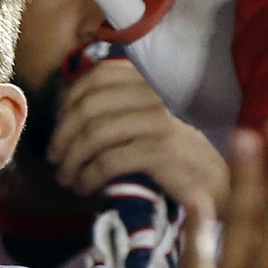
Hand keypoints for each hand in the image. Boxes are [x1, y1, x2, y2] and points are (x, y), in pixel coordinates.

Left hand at [47, 60, 228, 209]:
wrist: (213, 179)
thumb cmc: (167, 151)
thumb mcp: (139, 120)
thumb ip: (110, 108)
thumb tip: (62, 113)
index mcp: (143, 81)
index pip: (92, 80)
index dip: (66, 106)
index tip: (58, 132)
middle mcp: (150, 95)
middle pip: (87, 108)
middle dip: (62, 137)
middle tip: (55, 161)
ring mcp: (157, 121)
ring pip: (94, 134)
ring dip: (72, 160)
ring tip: (66, 178)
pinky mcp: (160, 151)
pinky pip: (109, 160)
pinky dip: (89, 176)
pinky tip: (85, 187)